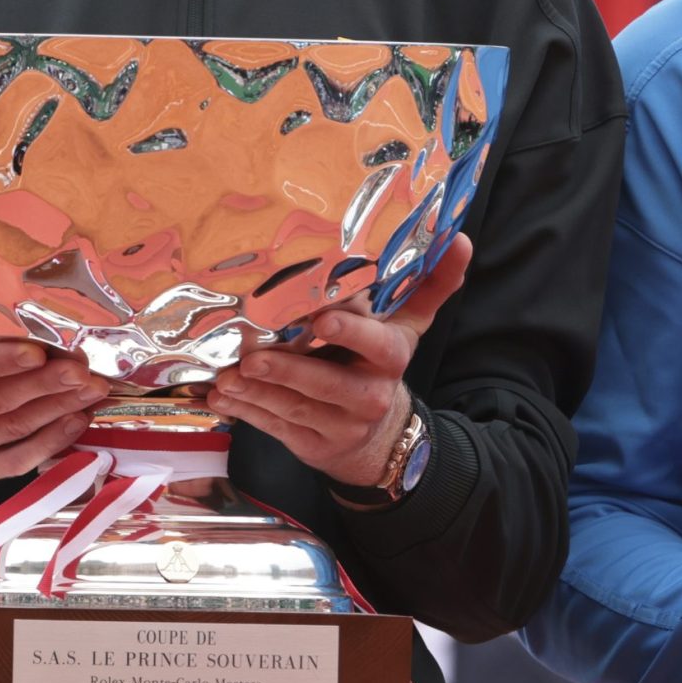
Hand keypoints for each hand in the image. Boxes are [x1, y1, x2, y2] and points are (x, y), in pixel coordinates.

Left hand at [209, 236, 475, 488]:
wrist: (377, 435)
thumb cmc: (379, 364)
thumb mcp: (407, 326)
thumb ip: (429, 284)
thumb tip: (459, 238)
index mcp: (390, 358)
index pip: (374, 343)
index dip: (349, 332)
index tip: (321, 318)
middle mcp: (369, 395)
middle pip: (327, 384)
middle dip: (288, 370)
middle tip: (253, 356)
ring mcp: (339, 425)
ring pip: (296, 408)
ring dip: (258, 392)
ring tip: (227, 376)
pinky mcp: (311, 444)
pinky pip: (276, 428)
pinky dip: (246, 413)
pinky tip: (222, 396)